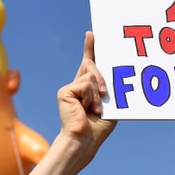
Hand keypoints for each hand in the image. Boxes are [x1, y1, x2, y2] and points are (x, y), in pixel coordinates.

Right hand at [56, 32, 116, 163]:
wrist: (84, 140)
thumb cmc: (98, 127)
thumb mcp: (109, 103)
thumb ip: (107, 86)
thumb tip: (103, 74)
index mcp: (88, 89)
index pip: (89, 64)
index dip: (90, 49)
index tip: (92, 34)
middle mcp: (77, 86)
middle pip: (91, 65)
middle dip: (102, 78)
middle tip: (105, 94)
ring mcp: (70, 88)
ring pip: (90, 75)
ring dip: (98, 93)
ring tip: (95, 109)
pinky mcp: (65, 91)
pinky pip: (85, 83)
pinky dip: (90, 96)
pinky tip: (86, 108)